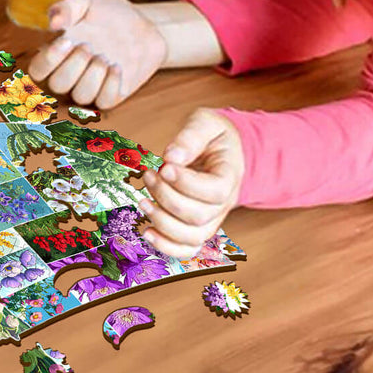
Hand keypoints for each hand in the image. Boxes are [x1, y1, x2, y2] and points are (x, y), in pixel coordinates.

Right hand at [28, 0, 166, 108]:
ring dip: (92, 75)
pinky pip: (104, 102)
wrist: (146, 26)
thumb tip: (52, 23)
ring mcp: (93, 85)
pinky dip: (110, 85)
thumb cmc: (112, 14)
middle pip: (57, 86)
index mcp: (60, 52)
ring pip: (80, 96)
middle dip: (73, 66)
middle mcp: (73, 73)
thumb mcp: (87, 2)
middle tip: (89, 46)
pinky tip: (117, 67)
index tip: (67, 40)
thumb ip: (66, 8)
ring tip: (105, 56)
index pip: (38, 69)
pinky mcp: (113, 94)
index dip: (47, 60)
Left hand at [139, 109, 244, 259]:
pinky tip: (146, 231)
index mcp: (230, 176)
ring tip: (142, 201)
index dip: (186, 183)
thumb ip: (191, 136)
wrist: (222, 150)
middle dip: (167, 197)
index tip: (165, 166)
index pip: (214, 191)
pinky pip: (186, 249)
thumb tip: (172, 157)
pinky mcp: (196, 227)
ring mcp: (211, 219)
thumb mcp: (206, 123)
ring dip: (162, 222)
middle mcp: (224, 204)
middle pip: (199, 216)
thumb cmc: (213, 135)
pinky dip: (166, 246)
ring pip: (191, 237)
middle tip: (149, 175)